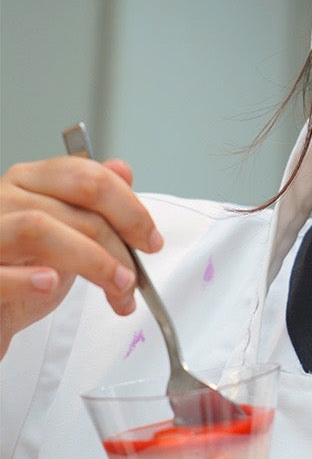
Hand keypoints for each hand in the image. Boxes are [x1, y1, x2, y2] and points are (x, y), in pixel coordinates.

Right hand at [0, 155, 162, 354]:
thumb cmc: (22, 269)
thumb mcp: (65, 232)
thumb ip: (91, 203)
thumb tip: (122, 171)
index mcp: (28, 182)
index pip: (85, 175)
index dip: (128, 207)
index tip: (150, 240)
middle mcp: (2, 199)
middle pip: (72, 202)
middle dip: (117, 241)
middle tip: (134, 275)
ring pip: (38, 228)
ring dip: (91, 261)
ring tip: (115, 288)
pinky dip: (27, 279)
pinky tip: (50, 284)